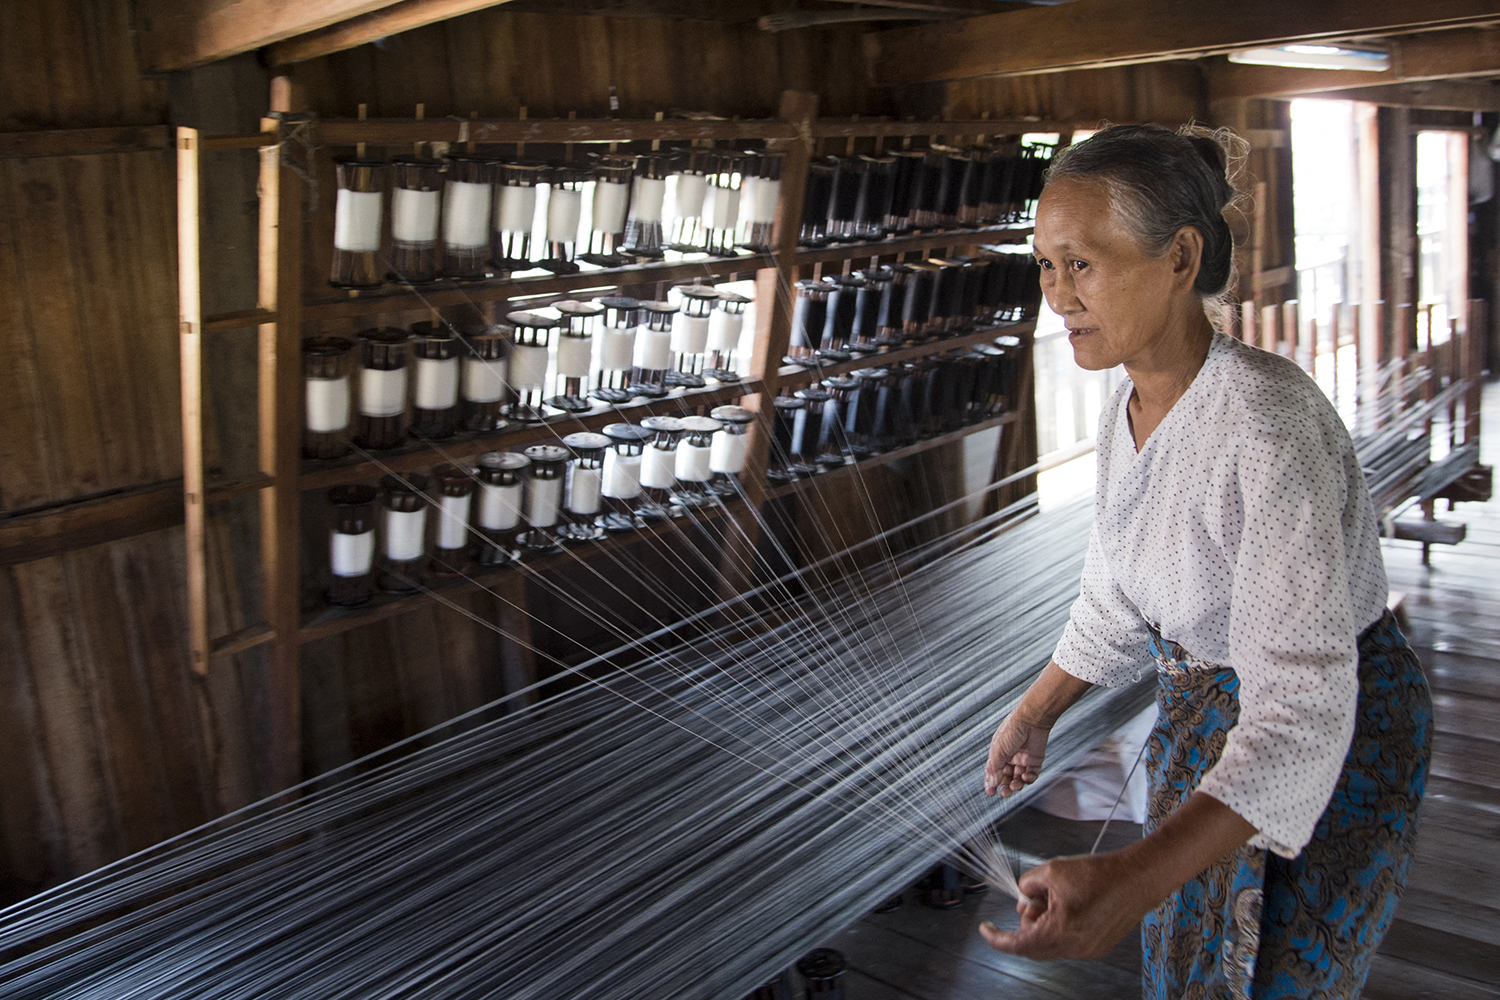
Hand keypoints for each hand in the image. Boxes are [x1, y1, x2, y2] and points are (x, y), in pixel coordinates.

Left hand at [978, 853, 1142, 960]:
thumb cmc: (1100, 874)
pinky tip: (1068, 905)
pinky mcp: (1097, 947)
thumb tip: (1023, 895)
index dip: (998, 938)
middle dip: (1025, 923)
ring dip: (1042, 924)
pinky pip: (1067, 942)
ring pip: (1050, 944)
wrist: (1136, 878)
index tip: (986, 930)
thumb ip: (1028, 885)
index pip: (1019, 944)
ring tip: (1054, 897)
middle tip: (1030, 900)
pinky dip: (1058, 927)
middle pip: (1033, 945)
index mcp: (1061, 931)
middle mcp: (1075, 947)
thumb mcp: (1052, 870)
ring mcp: (1088, 950)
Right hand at [983, 711, 1050, 796]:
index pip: (993, 771)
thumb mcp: (999, 750)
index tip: (990, 793)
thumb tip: (992, 784)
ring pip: (1018, 778)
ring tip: (1015, 786)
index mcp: (998, 753)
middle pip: (1006, 777)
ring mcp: (1023, 759)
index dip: (991, 783)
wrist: (1032, 720)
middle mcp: (1010, 757)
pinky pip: (1031, 775)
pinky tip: (1025, 776)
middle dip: (1005, 787)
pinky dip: (1028, 779)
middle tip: (1004, 793)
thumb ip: (995, 768)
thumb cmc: (1012, 730)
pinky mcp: (1035, 760)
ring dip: (1016, 785)